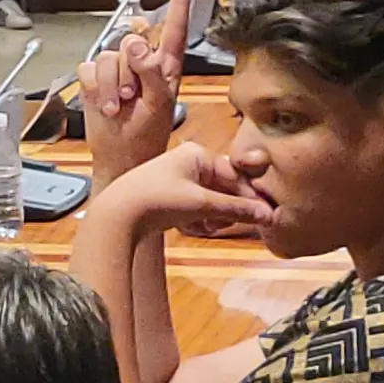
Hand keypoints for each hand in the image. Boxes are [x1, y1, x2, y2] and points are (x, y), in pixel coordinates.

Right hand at [74, 39, 178, 189]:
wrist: (120, 157)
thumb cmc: (147, 136)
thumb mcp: (159, 105)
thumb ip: (152, 73)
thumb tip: (136, 45)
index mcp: (166, 68)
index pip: (174, 30)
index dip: (178, 5)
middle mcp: (140, 64)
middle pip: (131, 41)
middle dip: (130, 69)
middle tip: (134, 96)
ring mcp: (117, 72)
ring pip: (108, 56)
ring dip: (113, 85)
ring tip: (120, 106)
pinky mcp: (95, 80)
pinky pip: (89, 69)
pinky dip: (96, 89)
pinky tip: (106, 105)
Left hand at [90, 140, 270, 241]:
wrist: (116, 216)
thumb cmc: (156, 200)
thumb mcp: (202, 204)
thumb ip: (237, 209)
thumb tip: (267, 215)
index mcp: (197, 154)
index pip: (235, 175)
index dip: (248, 198)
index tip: (264, 217)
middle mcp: (188, 163)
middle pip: (224, 190)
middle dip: (224, 211)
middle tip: (218, 224)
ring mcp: (177, 180)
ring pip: (210, 203)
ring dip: (209, 219)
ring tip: (200, 227)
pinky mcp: (169, 198)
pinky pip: (194, 210)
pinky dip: (195, 221)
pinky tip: (187, 228)